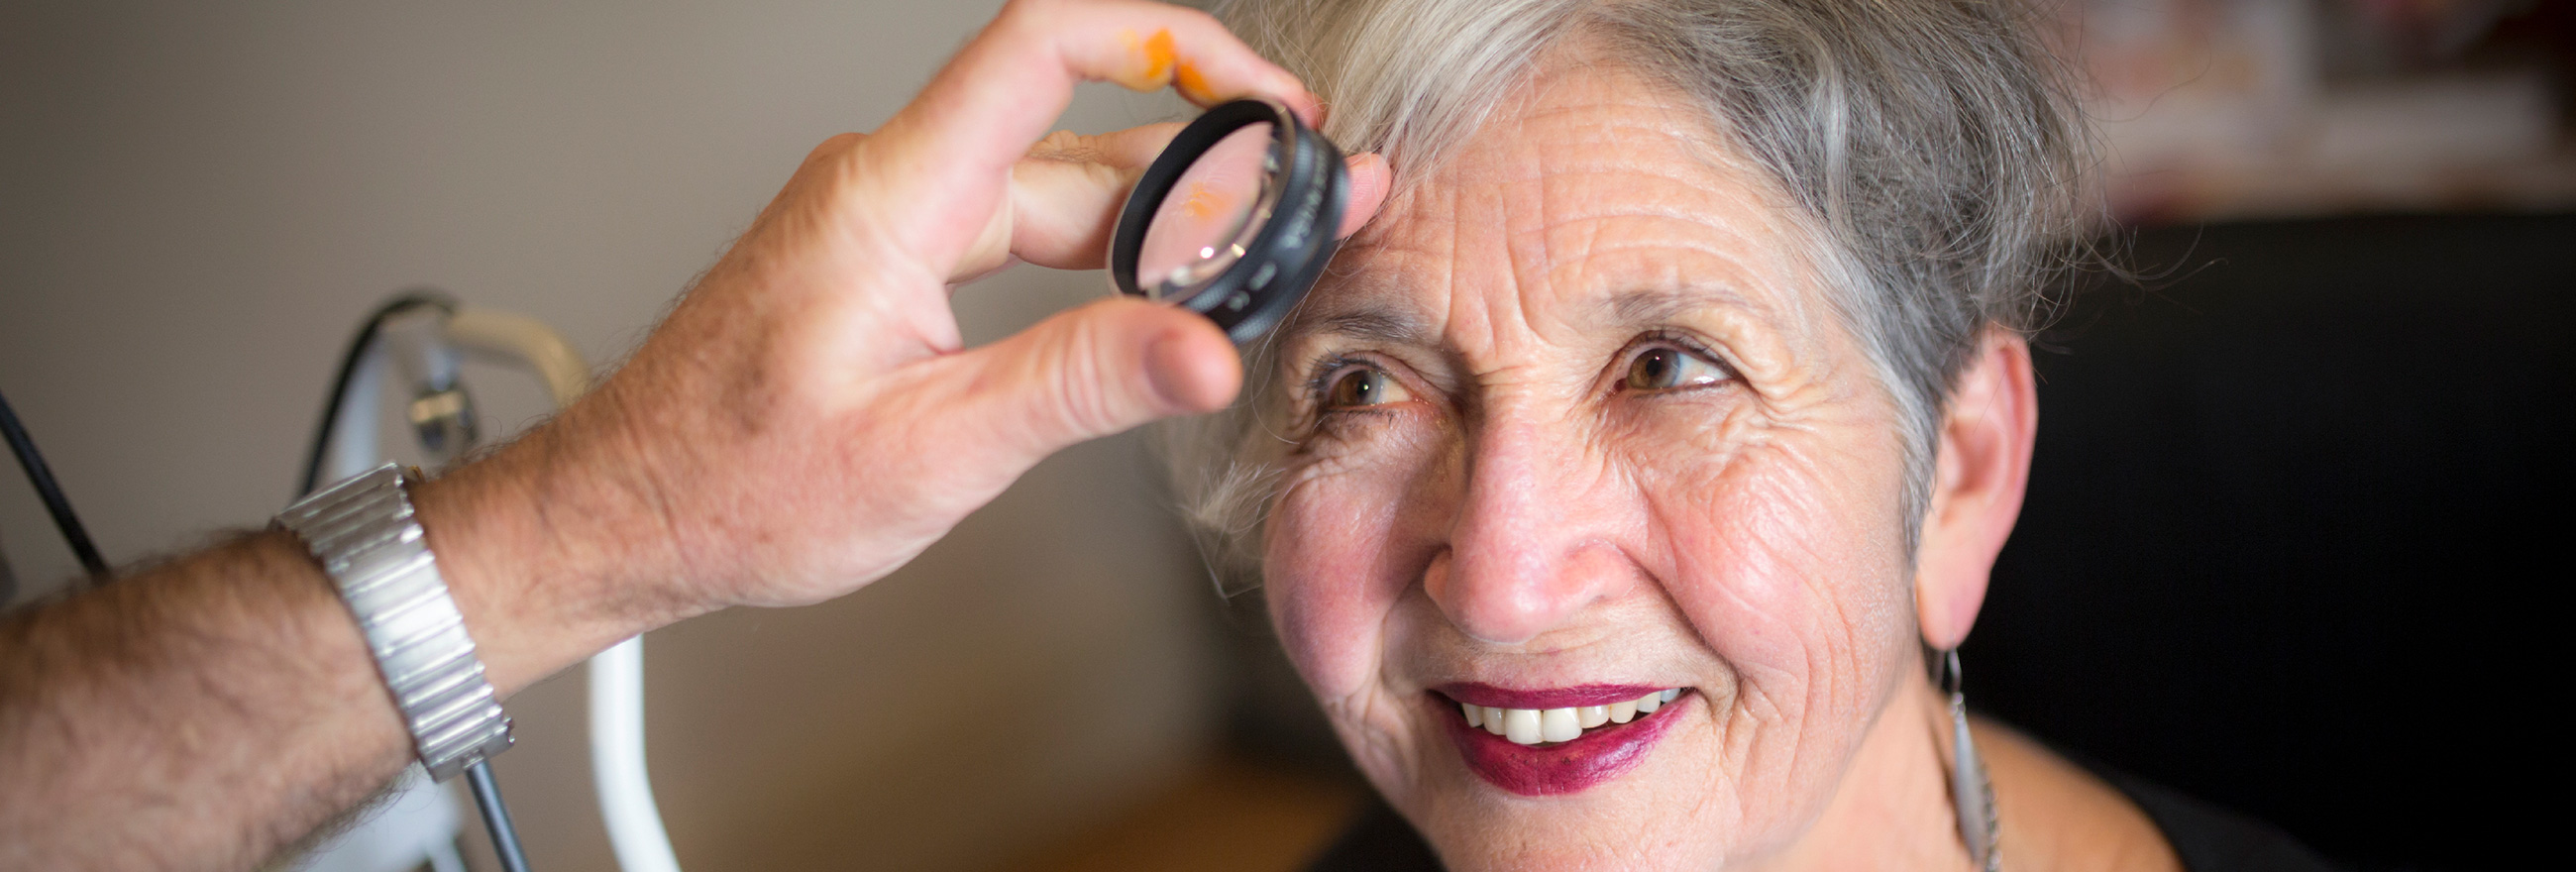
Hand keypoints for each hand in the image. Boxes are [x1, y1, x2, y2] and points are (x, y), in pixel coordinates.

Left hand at [413, 0, 1391, 690]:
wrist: (627, 512)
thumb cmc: (733, 485)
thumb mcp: (927, 452)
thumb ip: (1073, 389)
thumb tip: (1202, 354)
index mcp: (892, 198)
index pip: (1044, 48)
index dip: (1172, 46)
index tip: (1263, 97)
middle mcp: (891, 185)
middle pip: (1078, 132)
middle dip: (1208, 163)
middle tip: (1311, 201)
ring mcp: (889, 219)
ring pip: (1056, 189)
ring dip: (1161, 217)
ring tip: (1262, 254)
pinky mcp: (890, 259)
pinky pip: (1018, 228)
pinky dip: (1099, 253)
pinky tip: (1156, 297)